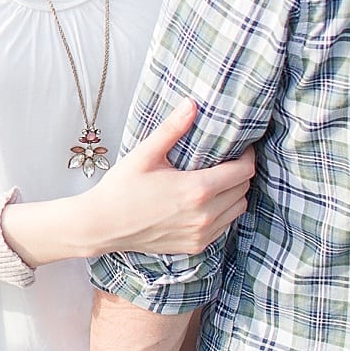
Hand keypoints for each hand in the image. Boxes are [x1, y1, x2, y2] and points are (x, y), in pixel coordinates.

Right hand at [82, 100, 253, 256]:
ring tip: (217, 180)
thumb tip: (191, 104)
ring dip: (234, 193)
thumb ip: (172, 129)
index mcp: (197, 189)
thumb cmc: (121, 189)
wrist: (103, 225)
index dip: (246, 156)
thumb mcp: (145, 154)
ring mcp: (202, 233)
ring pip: (238, 209)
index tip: (239, 148)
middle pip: (244, 190)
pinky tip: (204, 201)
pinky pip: (224, 226)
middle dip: (240, 173)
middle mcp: (205, 215)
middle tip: (226, 160)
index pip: (243, 172)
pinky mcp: (196, 245)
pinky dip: (223, 212)